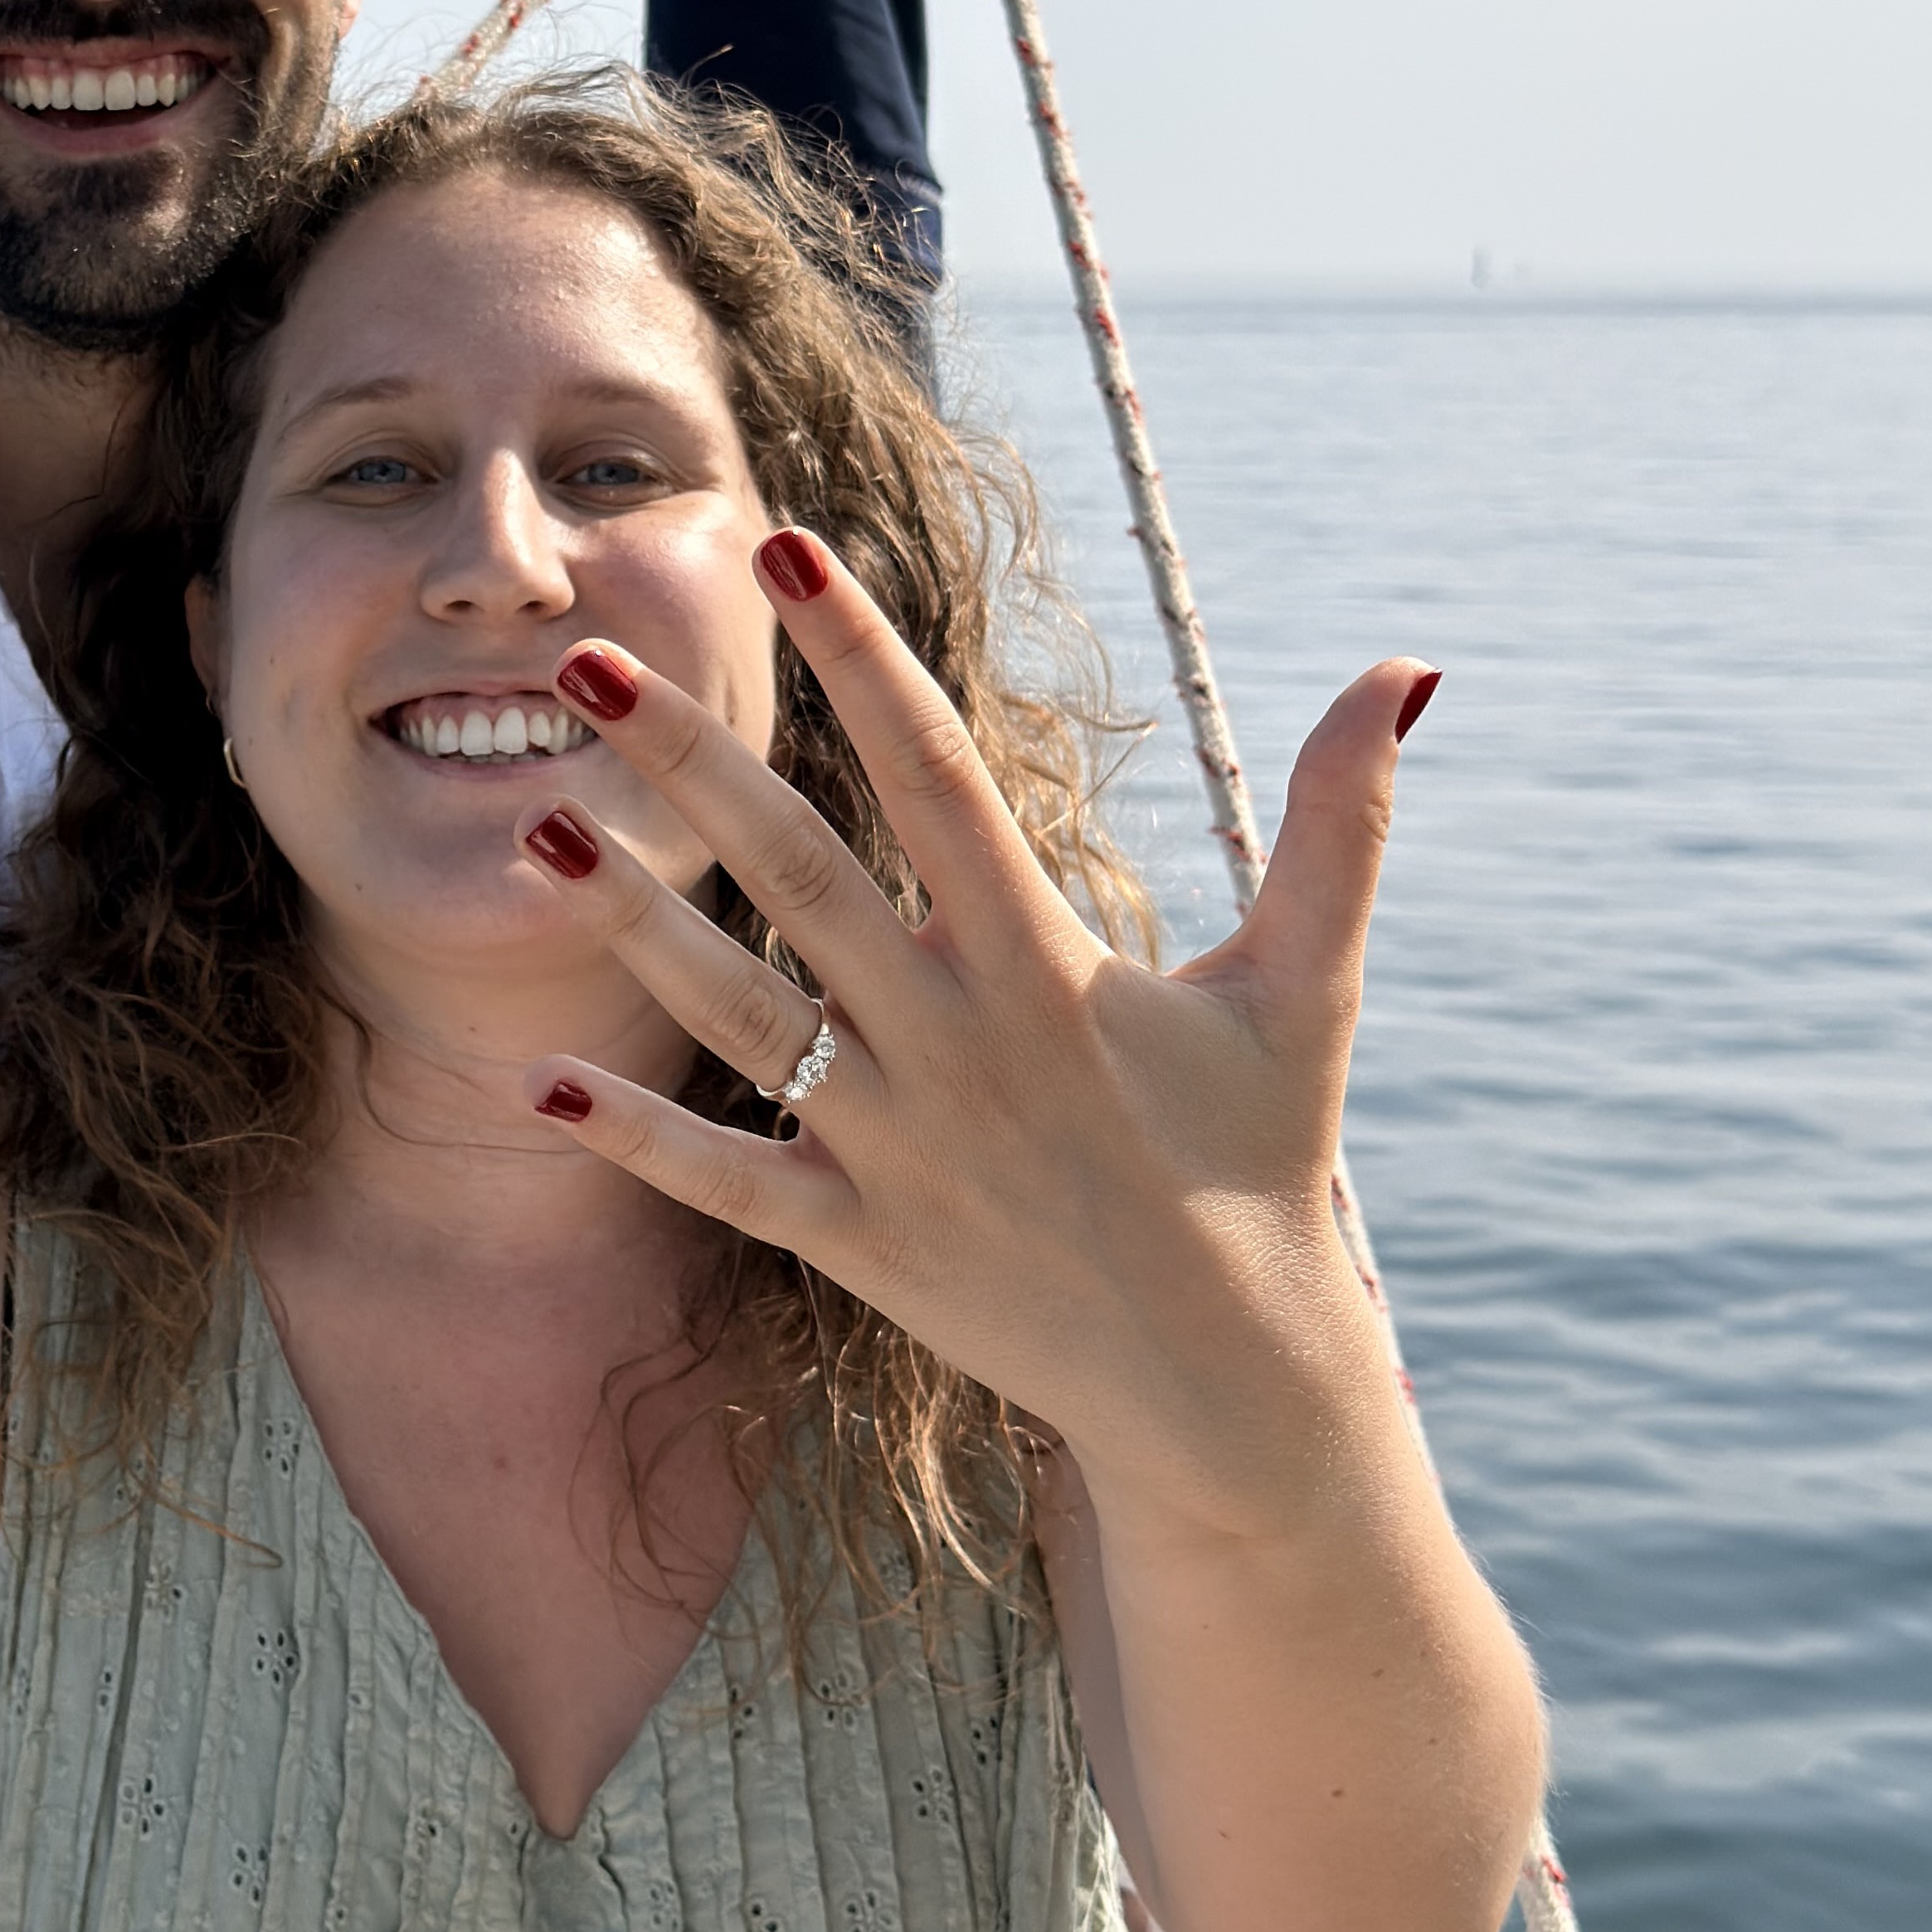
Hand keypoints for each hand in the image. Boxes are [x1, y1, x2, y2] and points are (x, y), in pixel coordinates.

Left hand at [530, 539, 1534, 1931]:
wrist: (1232, 1386)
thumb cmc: (1264, 1165)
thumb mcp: (1308, 989)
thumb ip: (1338, 826)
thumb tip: (1402, 671)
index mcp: (1047, 963)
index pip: (935, 773)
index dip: (860, 656)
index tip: (787, 545)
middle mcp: (956, 1043)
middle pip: (797, 872)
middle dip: (687, 762)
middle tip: (579, 660)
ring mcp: (896, 1149)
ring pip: (737, 1013)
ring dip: (629, 924)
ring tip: (528, 829)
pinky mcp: (858, 1244)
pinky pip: (726, 1182)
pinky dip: (635, 1138)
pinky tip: (536, 1079)